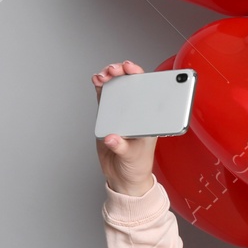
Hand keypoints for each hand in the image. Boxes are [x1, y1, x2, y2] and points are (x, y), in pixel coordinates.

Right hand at [92, 61, 157, 195]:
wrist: (123, 177)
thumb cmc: (136, 166)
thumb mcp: (131, 157)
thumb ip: (121, 147)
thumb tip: (112, 138)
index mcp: (150, 118)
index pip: (148, 90)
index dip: (140, 76)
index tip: (132, 70)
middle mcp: (137, 112)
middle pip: (132, 84)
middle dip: (123, 72)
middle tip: (115, 70)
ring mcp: (123, 112)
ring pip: (118, 87)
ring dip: (111, 76)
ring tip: (104, 74)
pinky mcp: (109, 116)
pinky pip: (106, 97)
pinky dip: (101, 87)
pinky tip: (97, 80)